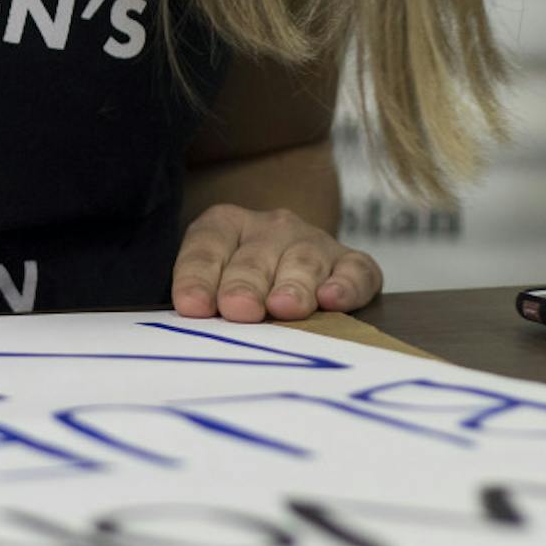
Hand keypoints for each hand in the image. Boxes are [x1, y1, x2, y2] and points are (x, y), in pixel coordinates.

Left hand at [171, 204, 382, 321]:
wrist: (287, 260)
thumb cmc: (236, 284)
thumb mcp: (209, 282)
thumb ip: (201, 298)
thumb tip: (190, 321)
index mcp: (225, 224)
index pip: (206, 247)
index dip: (198, 277)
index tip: (192, 307)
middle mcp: (270, 227)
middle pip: (254, 258)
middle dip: (245, 285)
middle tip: (238, 309)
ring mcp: (313, 242)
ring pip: (302, 262)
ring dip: (293, 286)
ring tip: (283, 307)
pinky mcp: (351, 262)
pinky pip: (355, 270)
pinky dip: (346, 285)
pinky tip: (332, 299)